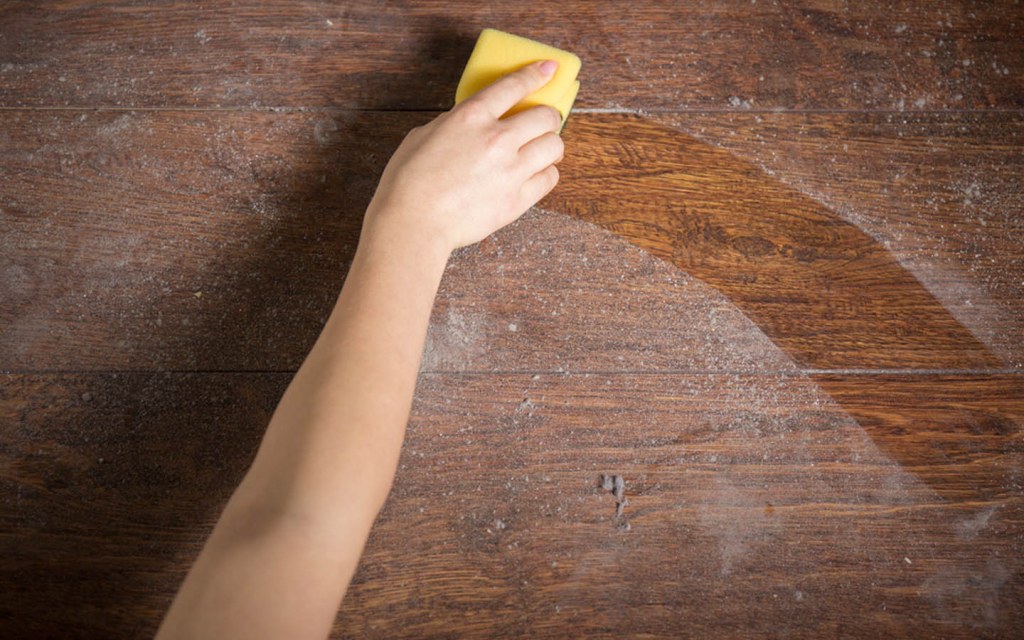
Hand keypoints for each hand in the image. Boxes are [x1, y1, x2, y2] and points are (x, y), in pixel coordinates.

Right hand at [364, 60, 564, 251]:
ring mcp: (510, 170)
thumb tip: (470, 126)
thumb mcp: (424, 135)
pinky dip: (546, 174)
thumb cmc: (408, 182)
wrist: (413, 223)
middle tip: (542, 124)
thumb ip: (454, 125)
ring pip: (555, 146)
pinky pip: (549, 179)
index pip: (514, 86)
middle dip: (547, 117)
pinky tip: (535, 174)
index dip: (536, 74)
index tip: (549, 69)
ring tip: (541, 151)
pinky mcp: (517, 200)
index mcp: (470, 117)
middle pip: (546, 116)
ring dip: (550, 146)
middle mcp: (497, 139)